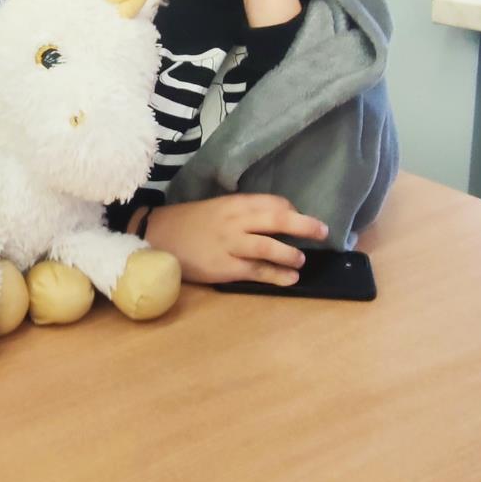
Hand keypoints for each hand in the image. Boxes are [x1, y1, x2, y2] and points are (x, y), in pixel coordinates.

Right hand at [144, 194, 328, 285]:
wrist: (157, 236)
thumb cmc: (189, 222)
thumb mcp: (217, 208)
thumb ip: (244, 212)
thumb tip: (278, 218)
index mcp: (233, 203)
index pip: (272, 202)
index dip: (292, 210)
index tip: (301, 218)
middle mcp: (235, 221)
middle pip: (277, 219)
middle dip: (304, 225)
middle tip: (323, 232)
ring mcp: (230, 245)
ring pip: (269, 247)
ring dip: (291, 253)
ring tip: (301, 260)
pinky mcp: (224, 267)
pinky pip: (256, 271)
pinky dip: (277, 275)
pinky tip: (290, 278)